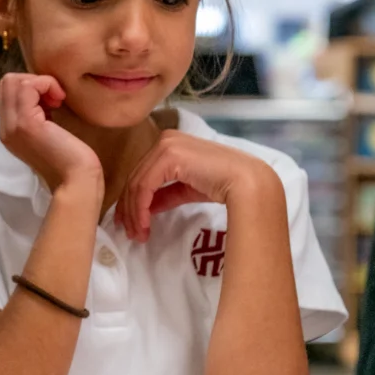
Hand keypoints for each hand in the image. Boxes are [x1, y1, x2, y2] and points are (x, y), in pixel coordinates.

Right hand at [0, 73, 101, 193]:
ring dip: (41, 83)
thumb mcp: (48, 130)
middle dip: (34, 81)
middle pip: (7, 82)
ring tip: (57, 100)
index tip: (53, 102)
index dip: (32, 88)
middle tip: (55, 100)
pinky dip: (46, 84)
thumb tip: (42, 92)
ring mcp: (12, 126)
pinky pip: (27, 86)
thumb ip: (38, 113)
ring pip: (14, 81)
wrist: (77, 180)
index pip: (8, 92)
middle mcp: (5, 128)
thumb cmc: (71, 159)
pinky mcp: (26, 123)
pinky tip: (59, 100)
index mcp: (10, 130)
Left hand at [115, 130, 279, 240]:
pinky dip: (140, 208)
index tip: (130, 224)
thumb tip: (146, 208)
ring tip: (137, 234)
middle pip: (135, 178)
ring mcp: (165, 146)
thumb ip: (166, 194)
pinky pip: (144, 186)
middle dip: (129, 208)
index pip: (142, 173)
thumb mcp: (187, 189)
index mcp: (170, 143)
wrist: (245, 182)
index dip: (131, 200)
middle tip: (129, 232)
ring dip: (134, 212)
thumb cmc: (223, 185)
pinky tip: (144, 225)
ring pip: (137, 183)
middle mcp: (165, 140)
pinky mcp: (168, 157)